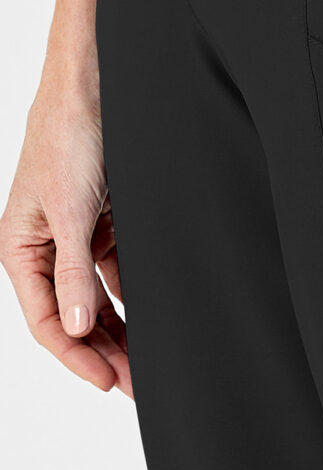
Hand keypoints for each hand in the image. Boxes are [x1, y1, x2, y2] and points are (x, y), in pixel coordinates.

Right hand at [0, 73, 131, 397]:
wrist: (95, 86)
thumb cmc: (67, 138)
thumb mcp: (69, 211)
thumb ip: (73, 272)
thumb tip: (75, 329)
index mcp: (22, 249)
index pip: (47, 320)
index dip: (75, 356)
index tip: (107, 381)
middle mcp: (49, 247)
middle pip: (74, 314)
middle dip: (103, 348)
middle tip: (136, 383)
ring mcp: (79, 234)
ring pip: (99, 295)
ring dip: (121, 325)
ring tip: (148, 358)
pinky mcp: (107, 218)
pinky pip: (120, 266)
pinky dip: (134, 290)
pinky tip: (152, 312)